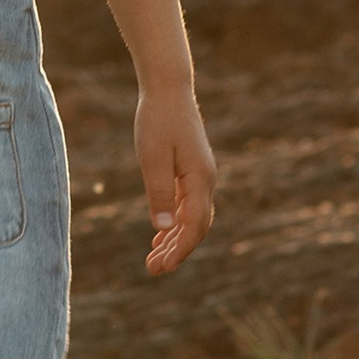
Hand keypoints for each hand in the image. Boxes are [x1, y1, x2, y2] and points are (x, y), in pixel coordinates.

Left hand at [137, 78, 216, 273]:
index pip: (194, 226)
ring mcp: (200, 175)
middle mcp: (205, 180)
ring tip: (153, 259)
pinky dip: (175, 222)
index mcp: (200, 179)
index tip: (161, 267)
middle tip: (153, 270)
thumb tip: (165, 228)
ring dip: (174, 239)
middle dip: (177, 251)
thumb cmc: (157, 120)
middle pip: (197, 226)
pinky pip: (187, 204)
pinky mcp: (191, 169)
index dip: (179, 250)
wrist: (168, 88)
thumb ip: (159, 193)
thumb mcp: (152, 158)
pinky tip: (159, 233)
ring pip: (192, 217)